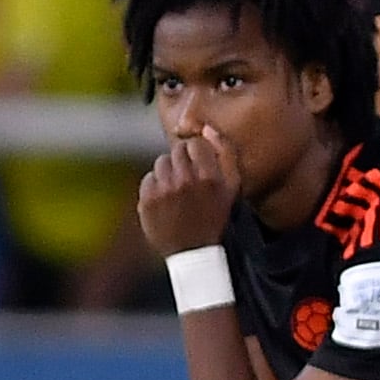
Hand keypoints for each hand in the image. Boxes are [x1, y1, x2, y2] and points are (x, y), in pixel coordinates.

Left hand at [135, 128, 240, 255]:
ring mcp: (163, 192)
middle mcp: (185, 182)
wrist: (193, 251)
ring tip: (176, 189)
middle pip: (176, 150)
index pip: (195, 144)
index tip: (198, 164)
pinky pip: (148, 179)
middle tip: (186, 177)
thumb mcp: (232, 187)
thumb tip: (207, 128)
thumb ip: (226, 153)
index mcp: (208, 177)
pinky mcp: (146, 202)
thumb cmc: (215, 216)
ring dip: (168, 172)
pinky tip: (165, 200)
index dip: (197, 152)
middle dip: (182, 160)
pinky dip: (155, 187)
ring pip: (161, 163)